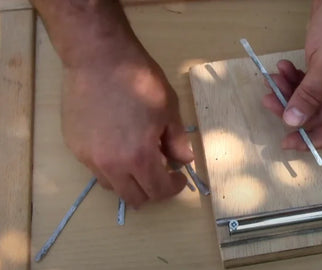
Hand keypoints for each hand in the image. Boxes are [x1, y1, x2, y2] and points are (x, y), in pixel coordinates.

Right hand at [62, 52, 192, 207]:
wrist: (99, 58)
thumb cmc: (140, 80)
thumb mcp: (169, 109)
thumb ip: (178, 141)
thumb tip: (184, 161)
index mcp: (139, 157)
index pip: (158, 191)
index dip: (173, 188)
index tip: (178, 177)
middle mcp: (111, 165)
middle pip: (133, 197)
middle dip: (152, 190)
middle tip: (160, 172)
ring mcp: (88, 157)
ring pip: (112, 186)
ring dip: (129, 180)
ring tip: (137, 159)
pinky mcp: (74, 146)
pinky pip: (95, 168)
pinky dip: (110, 166)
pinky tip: (116, 144)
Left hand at [263, 0, 321, 149]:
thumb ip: (308, 97)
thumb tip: (292, 123)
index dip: (312, 138)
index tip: (287, 143)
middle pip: (320, 114)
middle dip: (293, 107)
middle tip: (269, 101)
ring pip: (310, 98)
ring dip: (290, 91)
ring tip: (273, 79)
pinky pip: (309, 84)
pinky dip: (295, 79)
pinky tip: (282, 69)